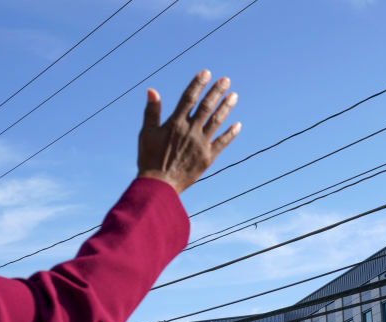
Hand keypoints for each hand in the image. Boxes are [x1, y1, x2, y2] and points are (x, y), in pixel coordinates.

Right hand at [137, 70, 240, 193]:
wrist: (159, 185)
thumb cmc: (149, 158)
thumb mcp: (146, 132)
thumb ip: (152, 111)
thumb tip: (152, 90)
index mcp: (175, 123)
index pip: (189, 98)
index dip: (198, 84)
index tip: (207, 72)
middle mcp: (190, 131)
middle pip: (206, 106)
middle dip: (216, 91)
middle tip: (226, 80)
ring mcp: (201, 144)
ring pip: (216, 121)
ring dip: (226, 107)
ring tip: (234, 96)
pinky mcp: (208, 157)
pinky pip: (222, 143)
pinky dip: (230, 134)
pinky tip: (238, 125)